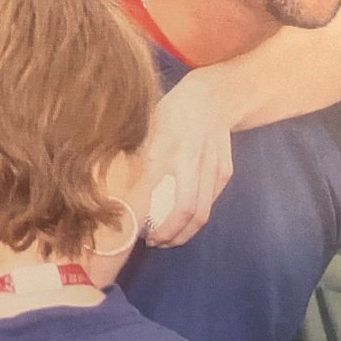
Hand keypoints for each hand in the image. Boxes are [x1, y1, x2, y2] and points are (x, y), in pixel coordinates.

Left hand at [143, 71, 233, 247]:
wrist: (212, 96)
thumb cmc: (171, 111)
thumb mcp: (145, 128)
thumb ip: (135, 160)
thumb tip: (115, 192)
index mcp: (165, 148)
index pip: (153, 195)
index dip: (146, 221)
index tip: (135, 232)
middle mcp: (190, 160)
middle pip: (186, 212)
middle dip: (170, 236)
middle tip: (155, 243)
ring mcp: (212, 166)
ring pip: (202, 213)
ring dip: (185, 233)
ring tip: (169, 238)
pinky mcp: (224, 171)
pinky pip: (210, 201)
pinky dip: (197, 216)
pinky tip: (184, 219)